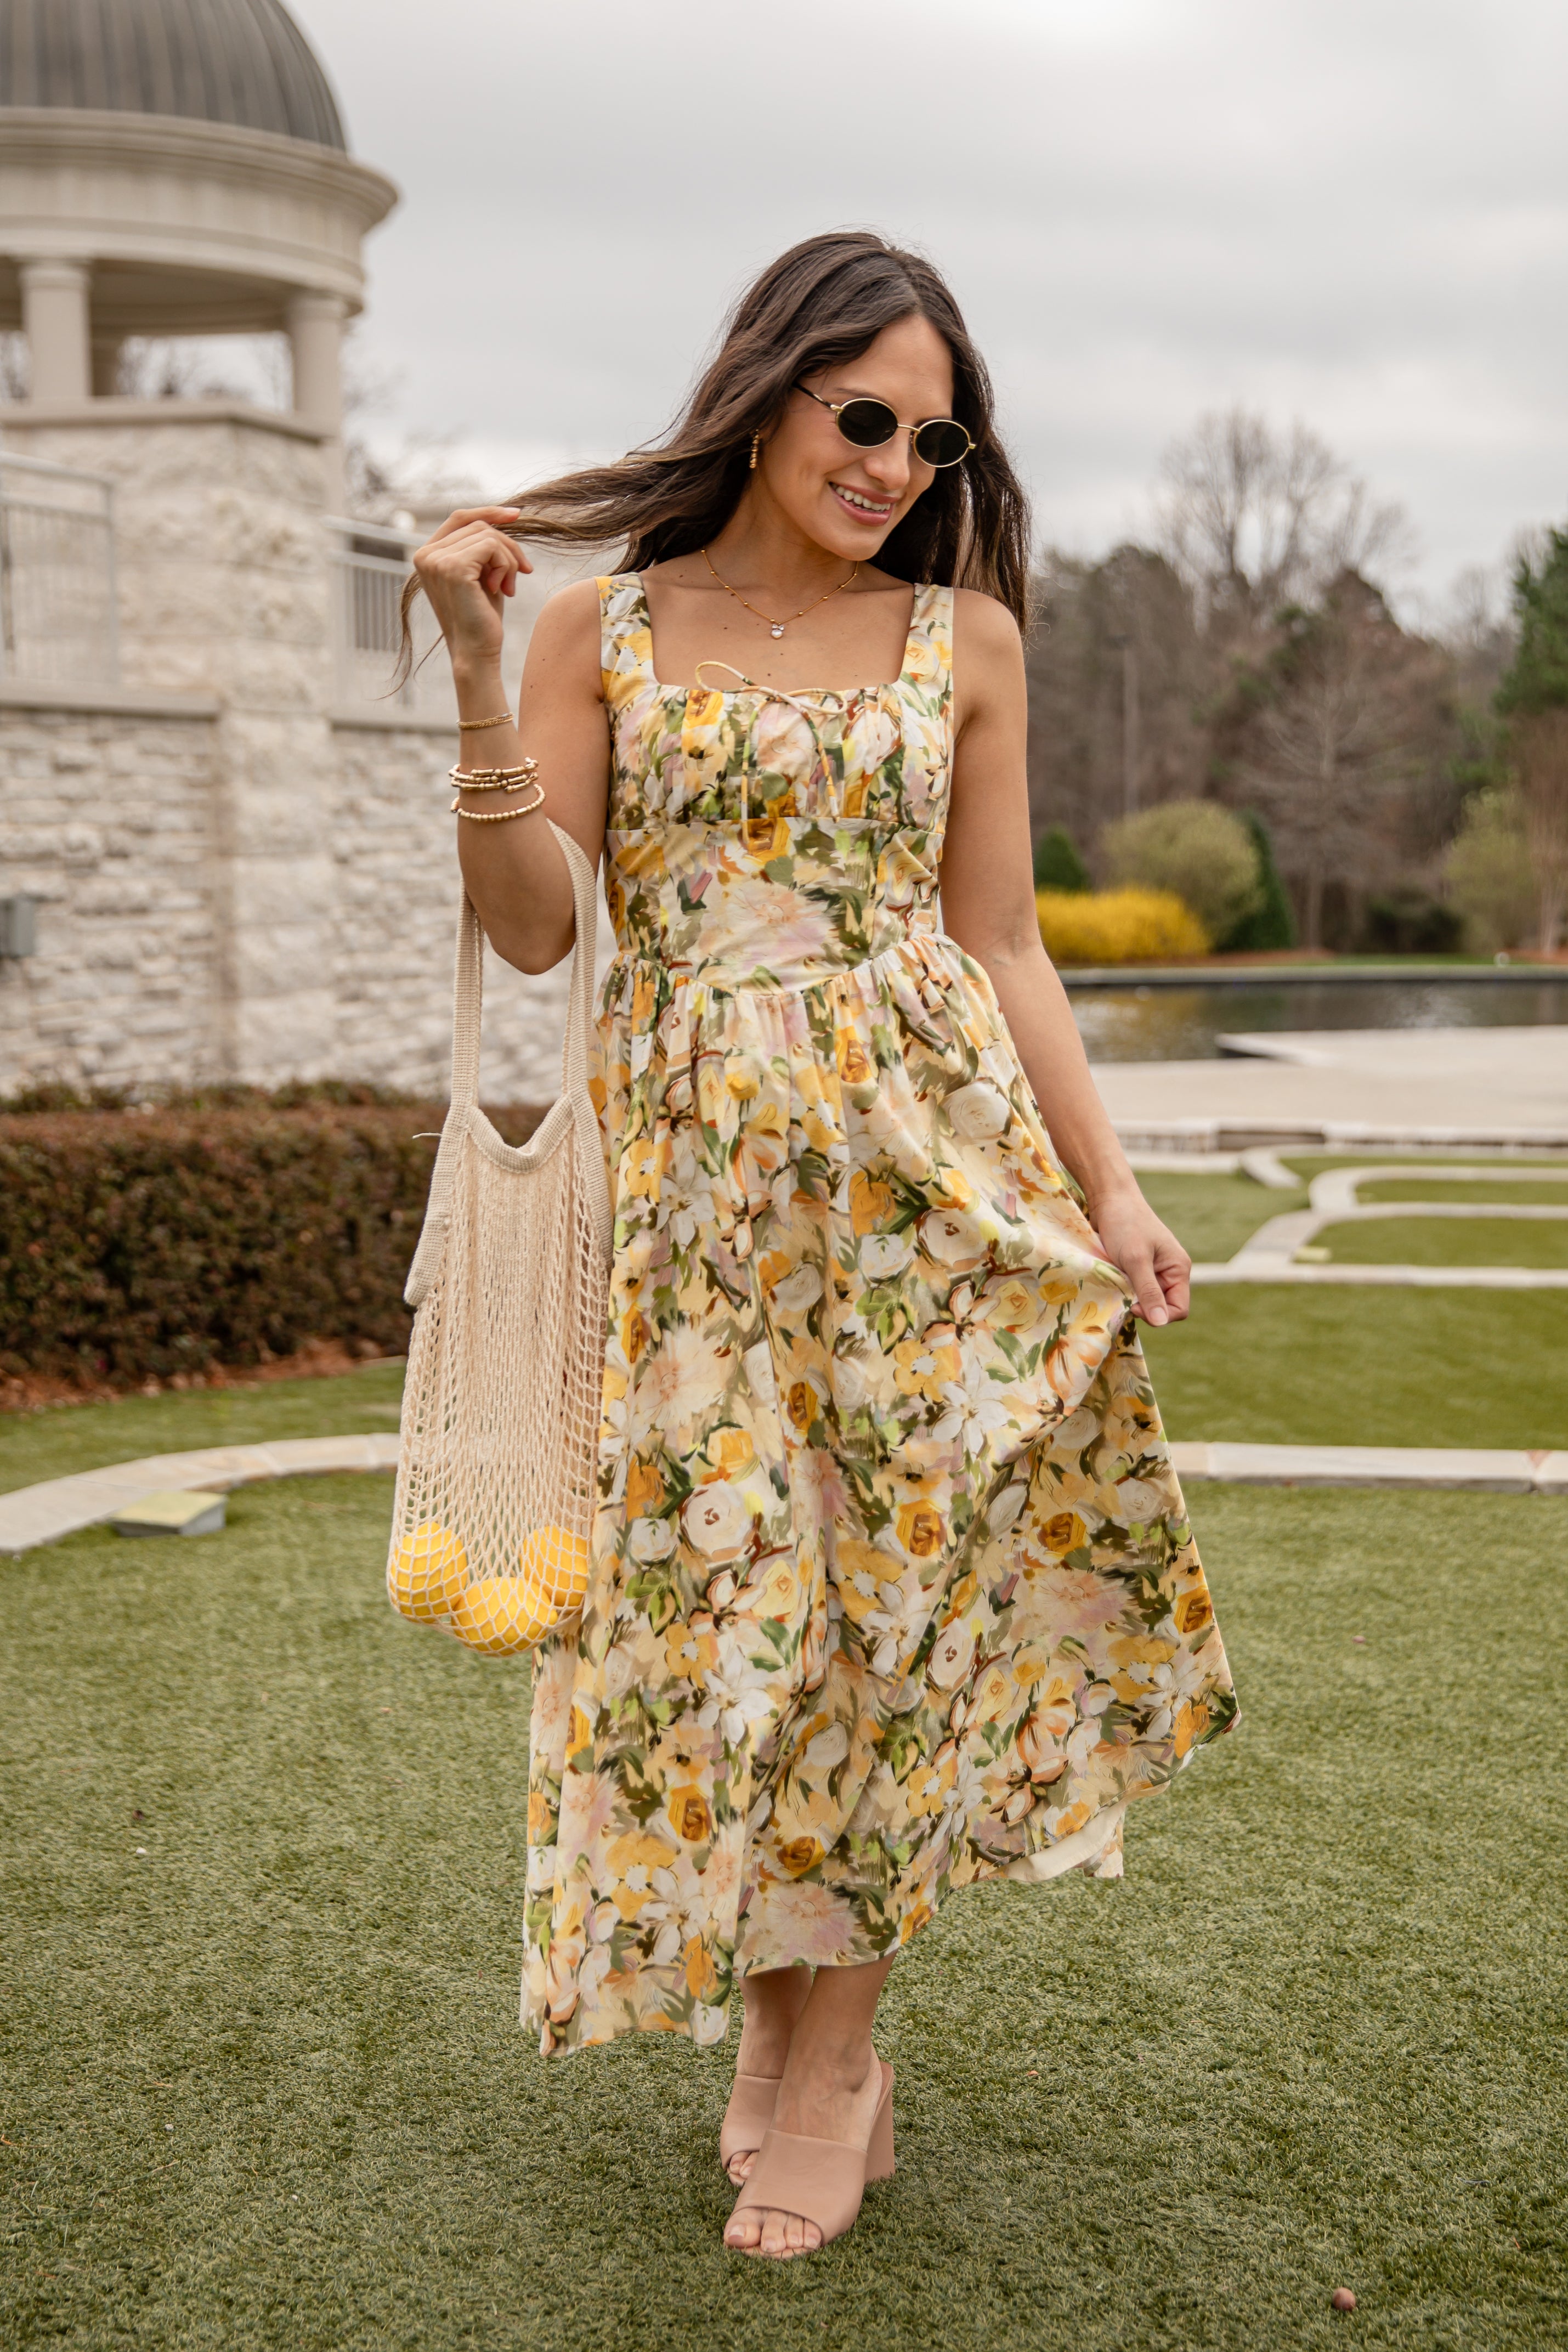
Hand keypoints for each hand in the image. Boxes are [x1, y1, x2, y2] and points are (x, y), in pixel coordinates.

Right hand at [411, 506, 532, 672]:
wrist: (476, 652)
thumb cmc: (482, 617)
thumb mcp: (481, 574)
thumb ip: (481, 547)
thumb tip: (505, 516)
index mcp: (427, 554)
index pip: (460, 518)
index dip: (488, 512)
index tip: (516, 515)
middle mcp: (426, 554)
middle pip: (478, 525)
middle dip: (507, 547)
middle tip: (522, 573)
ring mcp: (436, 560)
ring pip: (488, 534)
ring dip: (508, 560)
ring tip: (508, 587)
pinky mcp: (452, 567)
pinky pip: (492, 546)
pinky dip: (506, 565)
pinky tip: (503, 589)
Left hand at [1086, 1185, 1190, 1327]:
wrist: (1109, 1199)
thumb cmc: (1125, 1224)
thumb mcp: (1136, 1260)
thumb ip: (1149, 1291)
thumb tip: (1161, 1322)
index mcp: (1178, 1269)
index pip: (1179, 1309)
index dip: (1158, 1314)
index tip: (1133, 1305)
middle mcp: (1169, 1273)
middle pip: (1161, 1307)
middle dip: (1141, 1305)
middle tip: (1121, 1291)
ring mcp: (1152, 1271)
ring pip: (1144, 1300)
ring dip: (1129, 1296)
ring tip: (1115, 1281)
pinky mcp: (1135, 1269)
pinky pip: (1132, 1290)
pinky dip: (1121, 1288)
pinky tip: (1110, 1278)